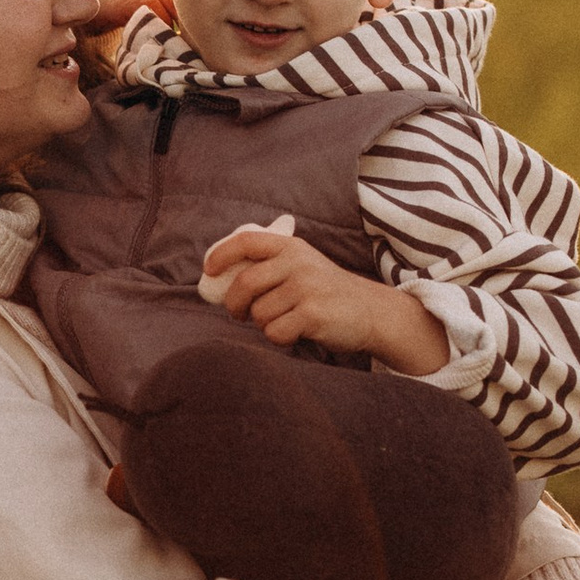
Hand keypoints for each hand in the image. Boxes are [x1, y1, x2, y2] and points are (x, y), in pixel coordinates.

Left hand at [201, 225, 450, 375]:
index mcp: (291, 247)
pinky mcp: (313, 314)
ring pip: (259, 313)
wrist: (370, 311)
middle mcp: (298, 263)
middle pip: (244, 284)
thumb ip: (271, 265)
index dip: (221, 254)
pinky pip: (275, 332)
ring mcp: (306, 288)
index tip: (208, 271)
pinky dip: (278, 338)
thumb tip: (222, 279)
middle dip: (234, 304)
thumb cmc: (326, 291)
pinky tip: (295, 333)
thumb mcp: (303, 265)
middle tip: (238, 314)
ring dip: (263, 324)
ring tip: (284, 320)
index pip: (246, 240)